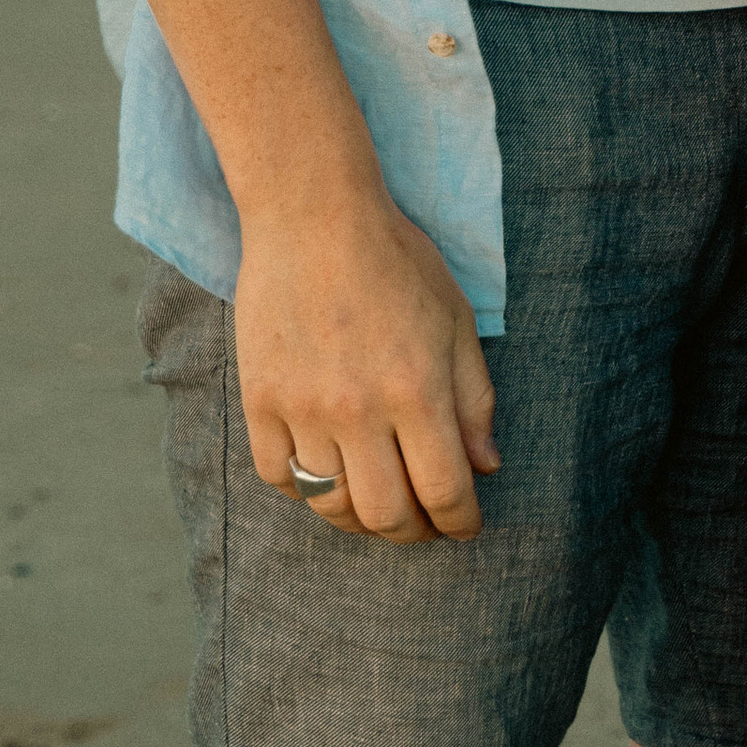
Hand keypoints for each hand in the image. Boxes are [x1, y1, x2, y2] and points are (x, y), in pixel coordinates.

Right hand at [234, 184, 501, 542]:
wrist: (313, 215)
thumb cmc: (396, 260)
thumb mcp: (456, 320)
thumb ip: (474, 398)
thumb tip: (486, 466)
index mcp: (418, 390)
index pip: (445, 492)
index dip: (461, 522)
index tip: (464, 525)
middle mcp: (360, 409)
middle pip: (386, 516)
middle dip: (413, 532)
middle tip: (422, 521)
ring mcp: (304, 408)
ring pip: (331, 505)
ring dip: (359, 518)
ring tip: (375, 501)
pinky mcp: (260, 400)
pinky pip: (280, 477)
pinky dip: (305, 487)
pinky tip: (326, 468)